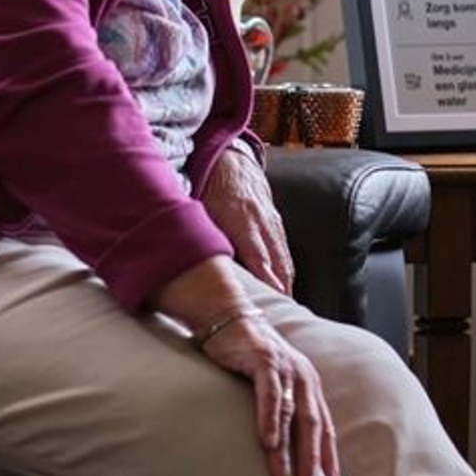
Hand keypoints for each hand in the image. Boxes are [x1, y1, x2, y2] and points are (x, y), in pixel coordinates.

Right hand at [198, 309, 342, 475]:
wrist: (229, 317)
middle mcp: (304, 378)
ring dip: (288, 448)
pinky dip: (270, 419)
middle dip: (314, 461)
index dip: (330, 461)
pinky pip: (270, 394)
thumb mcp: (271, 386)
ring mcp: (286, 368)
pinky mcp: (265, 360)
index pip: (324, 429)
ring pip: (292, 414)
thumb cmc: (249, 358)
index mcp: (309, 387)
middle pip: (314, 425)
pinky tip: (268, 441)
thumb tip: (282, 453)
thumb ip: (280, 411)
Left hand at [200, 145, 294, 294]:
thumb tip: (189, 267)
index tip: (274, 299)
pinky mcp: (275, 219)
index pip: (258, 255)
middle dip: (281, 290)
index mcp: (240, 218)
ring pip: (284, 257)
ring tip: (284, 309)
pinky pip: (284, 249)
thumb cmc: (207, 186)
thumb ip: (201, 238)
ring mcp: (271, 220)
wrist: (230, 157)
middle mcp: (261, 221)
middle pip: (277, 261)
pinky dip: (285, 269)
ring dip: (286, 283)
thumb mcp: (200, 210)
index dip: (267, 279)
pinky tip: (283, 286)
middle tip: (280, 317)